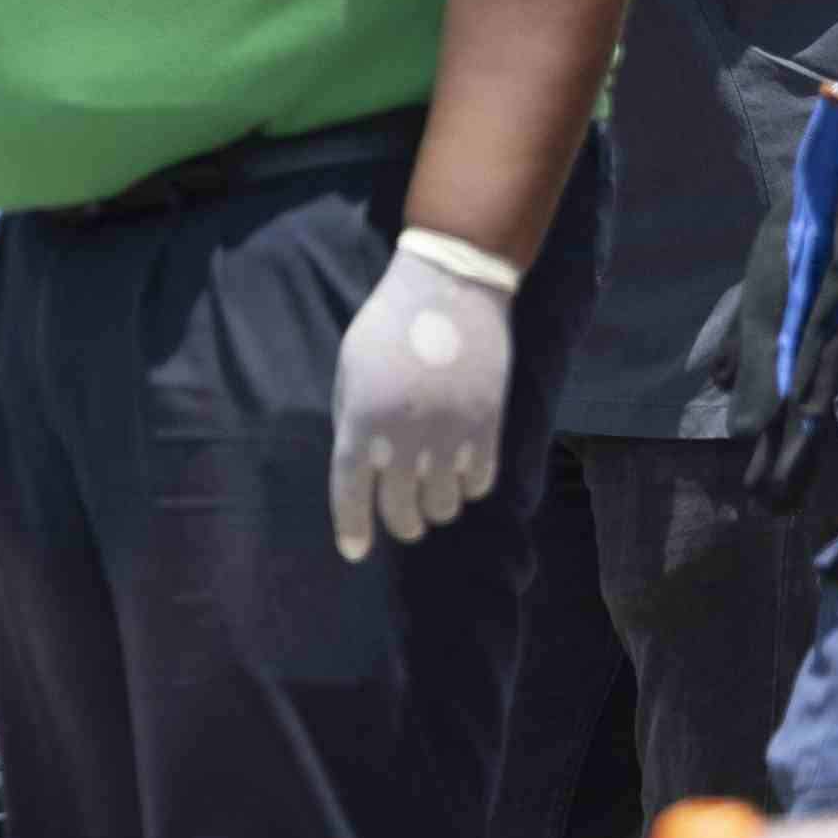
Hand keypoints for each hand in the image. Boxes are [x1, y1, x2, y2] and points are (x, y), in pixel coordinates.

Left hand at [328, 231, 517, 561]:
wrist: (451, 286)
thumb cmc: (390, 326)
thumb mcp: (352, 370)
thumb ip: (354, 422)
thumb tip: (365, 472)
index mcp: (362, 418)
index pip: (351, 492)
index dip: (352, 527)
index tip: (356, 551)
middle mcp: (404, 434)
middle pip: (401, 510)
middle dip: (402, 525)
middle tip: (405, 525)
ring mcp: (448, 432)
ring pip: (443, 505)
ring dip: (437, 509)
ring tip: (434, 500)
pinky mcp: (486, 425)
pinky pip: (478, 483)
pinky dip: (468, 488)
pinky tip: (462, 478)